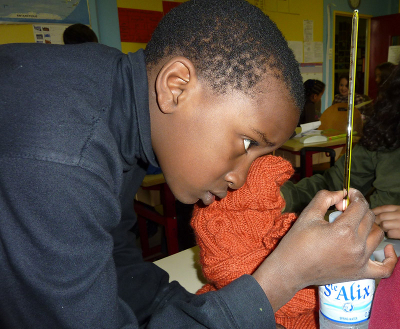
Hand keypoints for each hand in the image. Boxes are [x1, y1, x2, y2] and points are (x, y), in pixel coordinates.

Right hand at [252, 189, 396, 311]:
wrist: (290, 269)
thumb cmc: (296, 241)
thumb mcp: (308, 214)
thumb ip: (325, 197)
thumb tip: (341, 193)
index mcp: (343, 230)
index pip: (360, 206)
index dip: (356, 195)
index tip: (349, 193)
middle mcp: (356, 246)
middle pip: (369, 218)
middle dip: (359, 209)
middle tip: (344, 209)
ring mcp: (360, 261)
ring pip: (378, 236)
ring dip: (368, 226)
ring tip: (354, 225)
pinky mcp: (360, 273)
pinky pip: (385, 268)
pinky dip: (390, 258)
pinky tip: (386, 249)